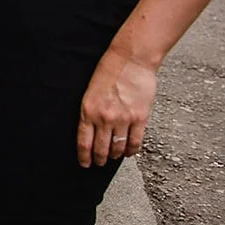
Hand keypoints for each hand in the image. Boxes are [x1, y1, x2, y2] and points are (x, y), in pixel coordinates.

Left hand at [77, 53, 158, 167]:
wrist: (131, 60)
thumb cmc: (109, 71)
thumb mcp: (90, 92)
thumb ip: (91, 112)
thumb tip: (92, 131)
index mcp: (88, 110)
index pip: (84, 142)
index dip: (84, 156)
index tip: (85, 164)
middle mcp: (104, 118)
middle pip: (101, 148)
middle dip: (99, 159)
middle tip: (99, 163)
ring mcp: (123, 119)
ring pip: (118, 147)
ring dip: (115, 155)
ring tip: (113, 157)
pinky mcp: (140, 118)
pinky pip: (135, 141)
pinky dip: (131, 150)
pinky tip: (128, 152)